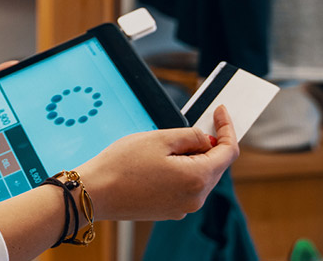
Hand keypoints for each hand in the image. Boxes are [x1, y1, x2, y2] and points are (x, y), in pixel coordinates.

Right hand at [77, 105, 238, 221]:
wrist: (95, 193)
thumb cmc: (121, 165)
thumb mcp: (160, 139)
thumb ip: (191, 136)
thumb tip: (207, 139)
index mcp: (197, 178)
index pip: (228, 152)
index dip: (227, 128)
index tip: (220, 112)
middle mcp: (195, 198)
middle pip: (216, 165)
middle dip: (210, 142)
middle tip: (198, 121)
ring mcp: (182, 207)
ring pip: (200, 176)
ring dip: (194, 156)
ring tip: (171, 141)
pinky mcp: (169, 210)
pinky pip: (186, 186)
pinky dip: (183, 170)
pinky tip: (163, 160)